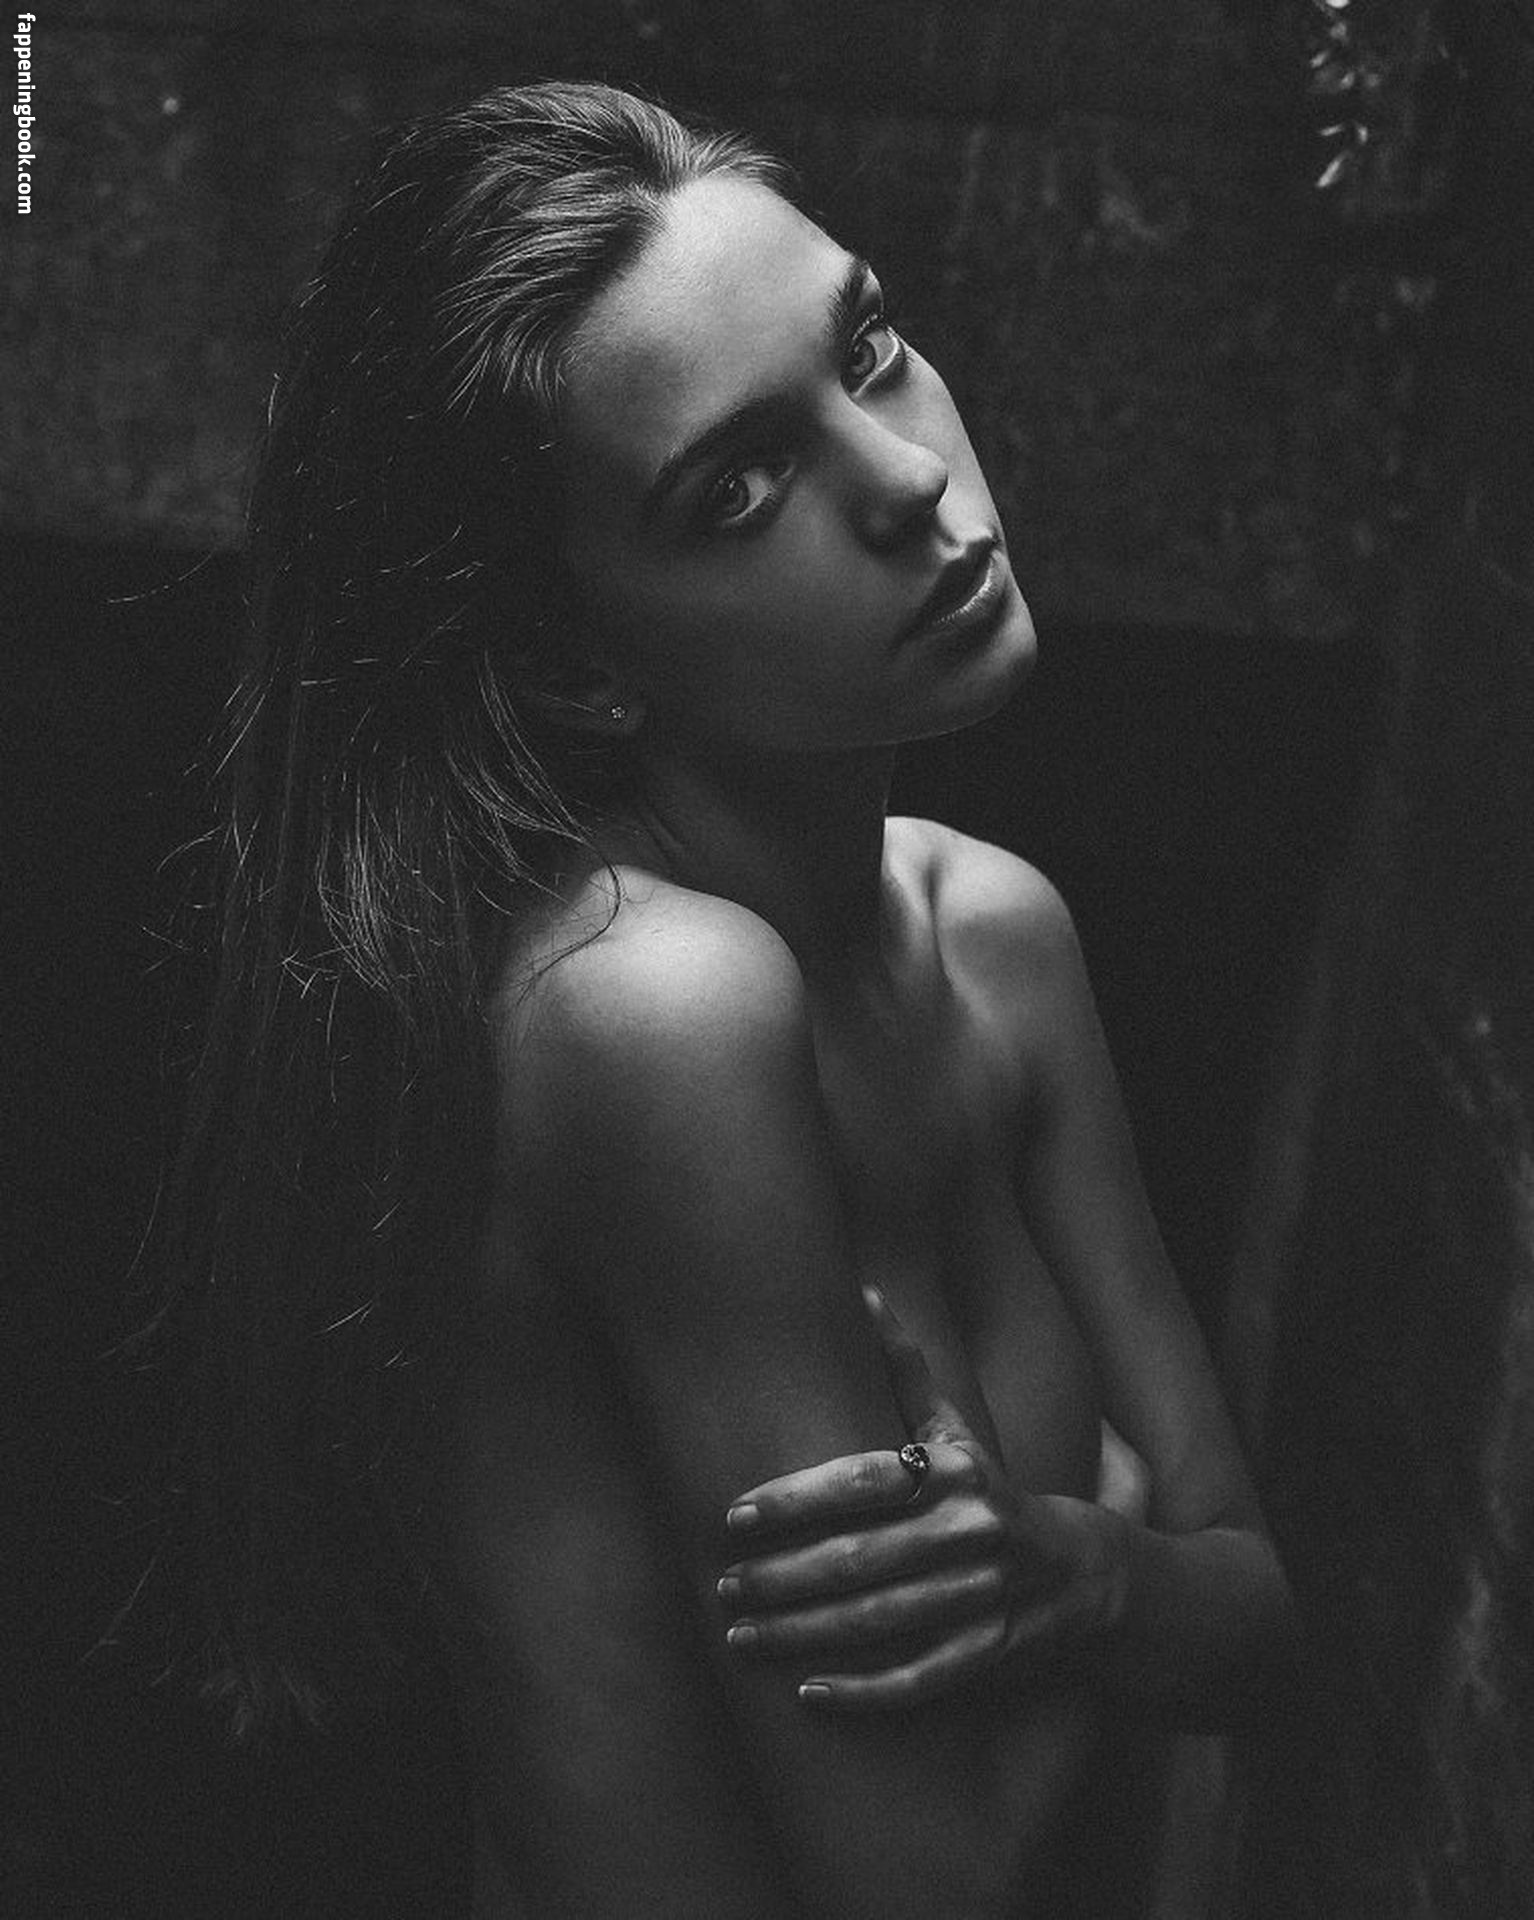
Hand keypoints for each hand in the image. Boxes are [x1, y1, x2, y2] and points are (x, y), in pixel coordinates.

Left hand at [717, 1286, 1145, 1708]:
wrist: (1085, 1574)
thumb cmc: (992, 1492)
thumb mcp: (956, 1431)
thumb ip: (905, 1369)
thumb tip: (864, 1292)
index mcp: (953, 1471)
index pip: (861, 1481)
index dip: (793, 1500)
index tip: (733, 1516)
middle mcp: (970, 1532)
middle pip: (857, 1558)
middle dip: (780, 1576)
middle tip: (723, 1584)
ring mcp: (981, 1599)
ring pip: (876, 1621)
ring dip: (800, 1634)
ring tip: (739, 1634)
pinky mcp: (987, 1656)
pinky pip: (917, 1681)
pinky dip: (863, 1693)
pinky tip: (806, 1694)